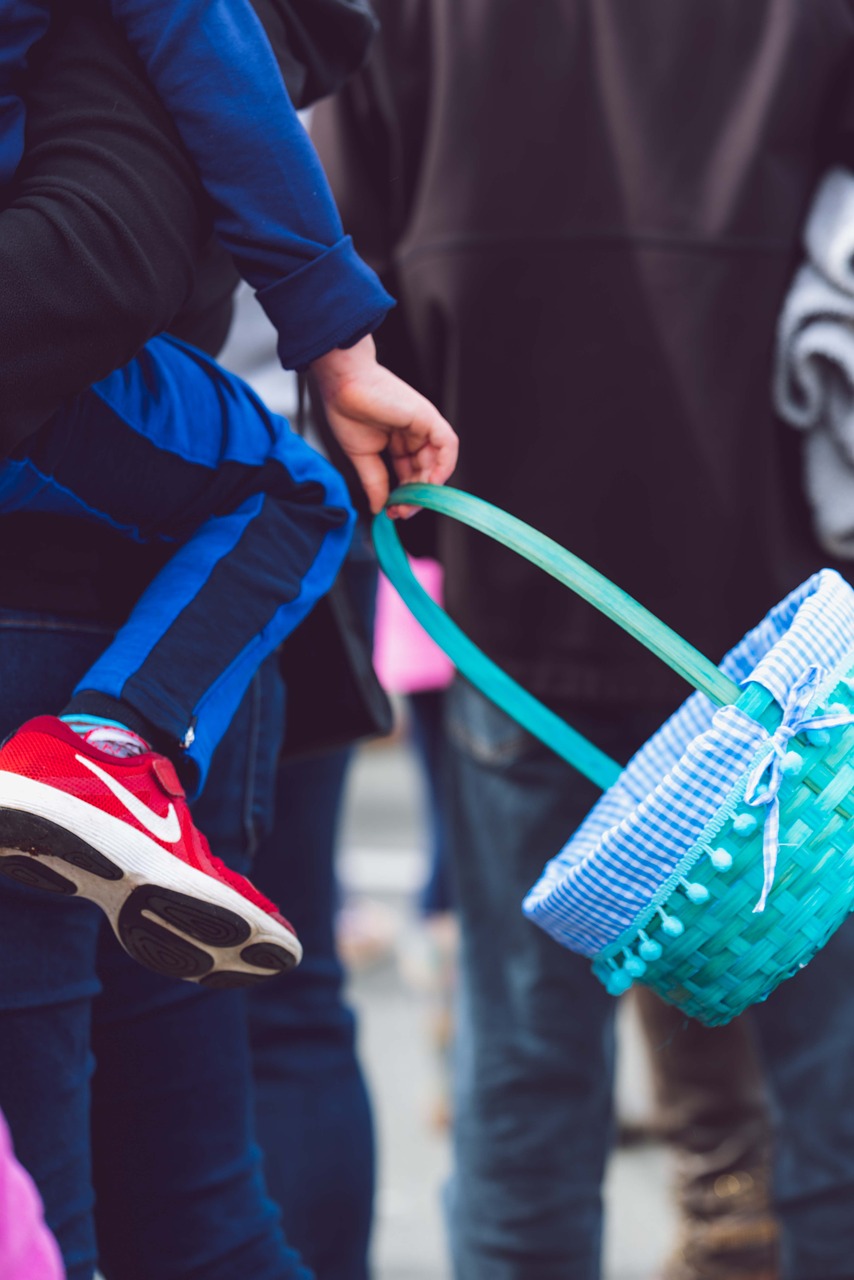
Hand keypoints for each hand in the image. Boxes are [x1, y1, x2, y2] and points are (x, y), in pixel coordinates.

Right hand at [309, 335, 457, 517]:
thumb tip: (379, 507)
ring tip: (410, 503)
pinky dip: (444, 466)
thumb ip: (375, 482)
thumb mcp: (362, 456)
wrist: (341, 384)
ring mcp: (423, 425)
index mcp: (399, 440)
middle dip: (415, 496)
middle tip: (401, 511)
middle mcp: (414, 434)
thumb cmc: (347, 410)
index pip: (411, 474)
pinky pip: (447, 445)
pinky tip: (430, 484)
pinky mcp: (428, 417)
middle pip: (425, 472)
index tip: (393, 511)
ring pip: (438, 462)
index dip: (405, 495)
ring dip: (427, 488)